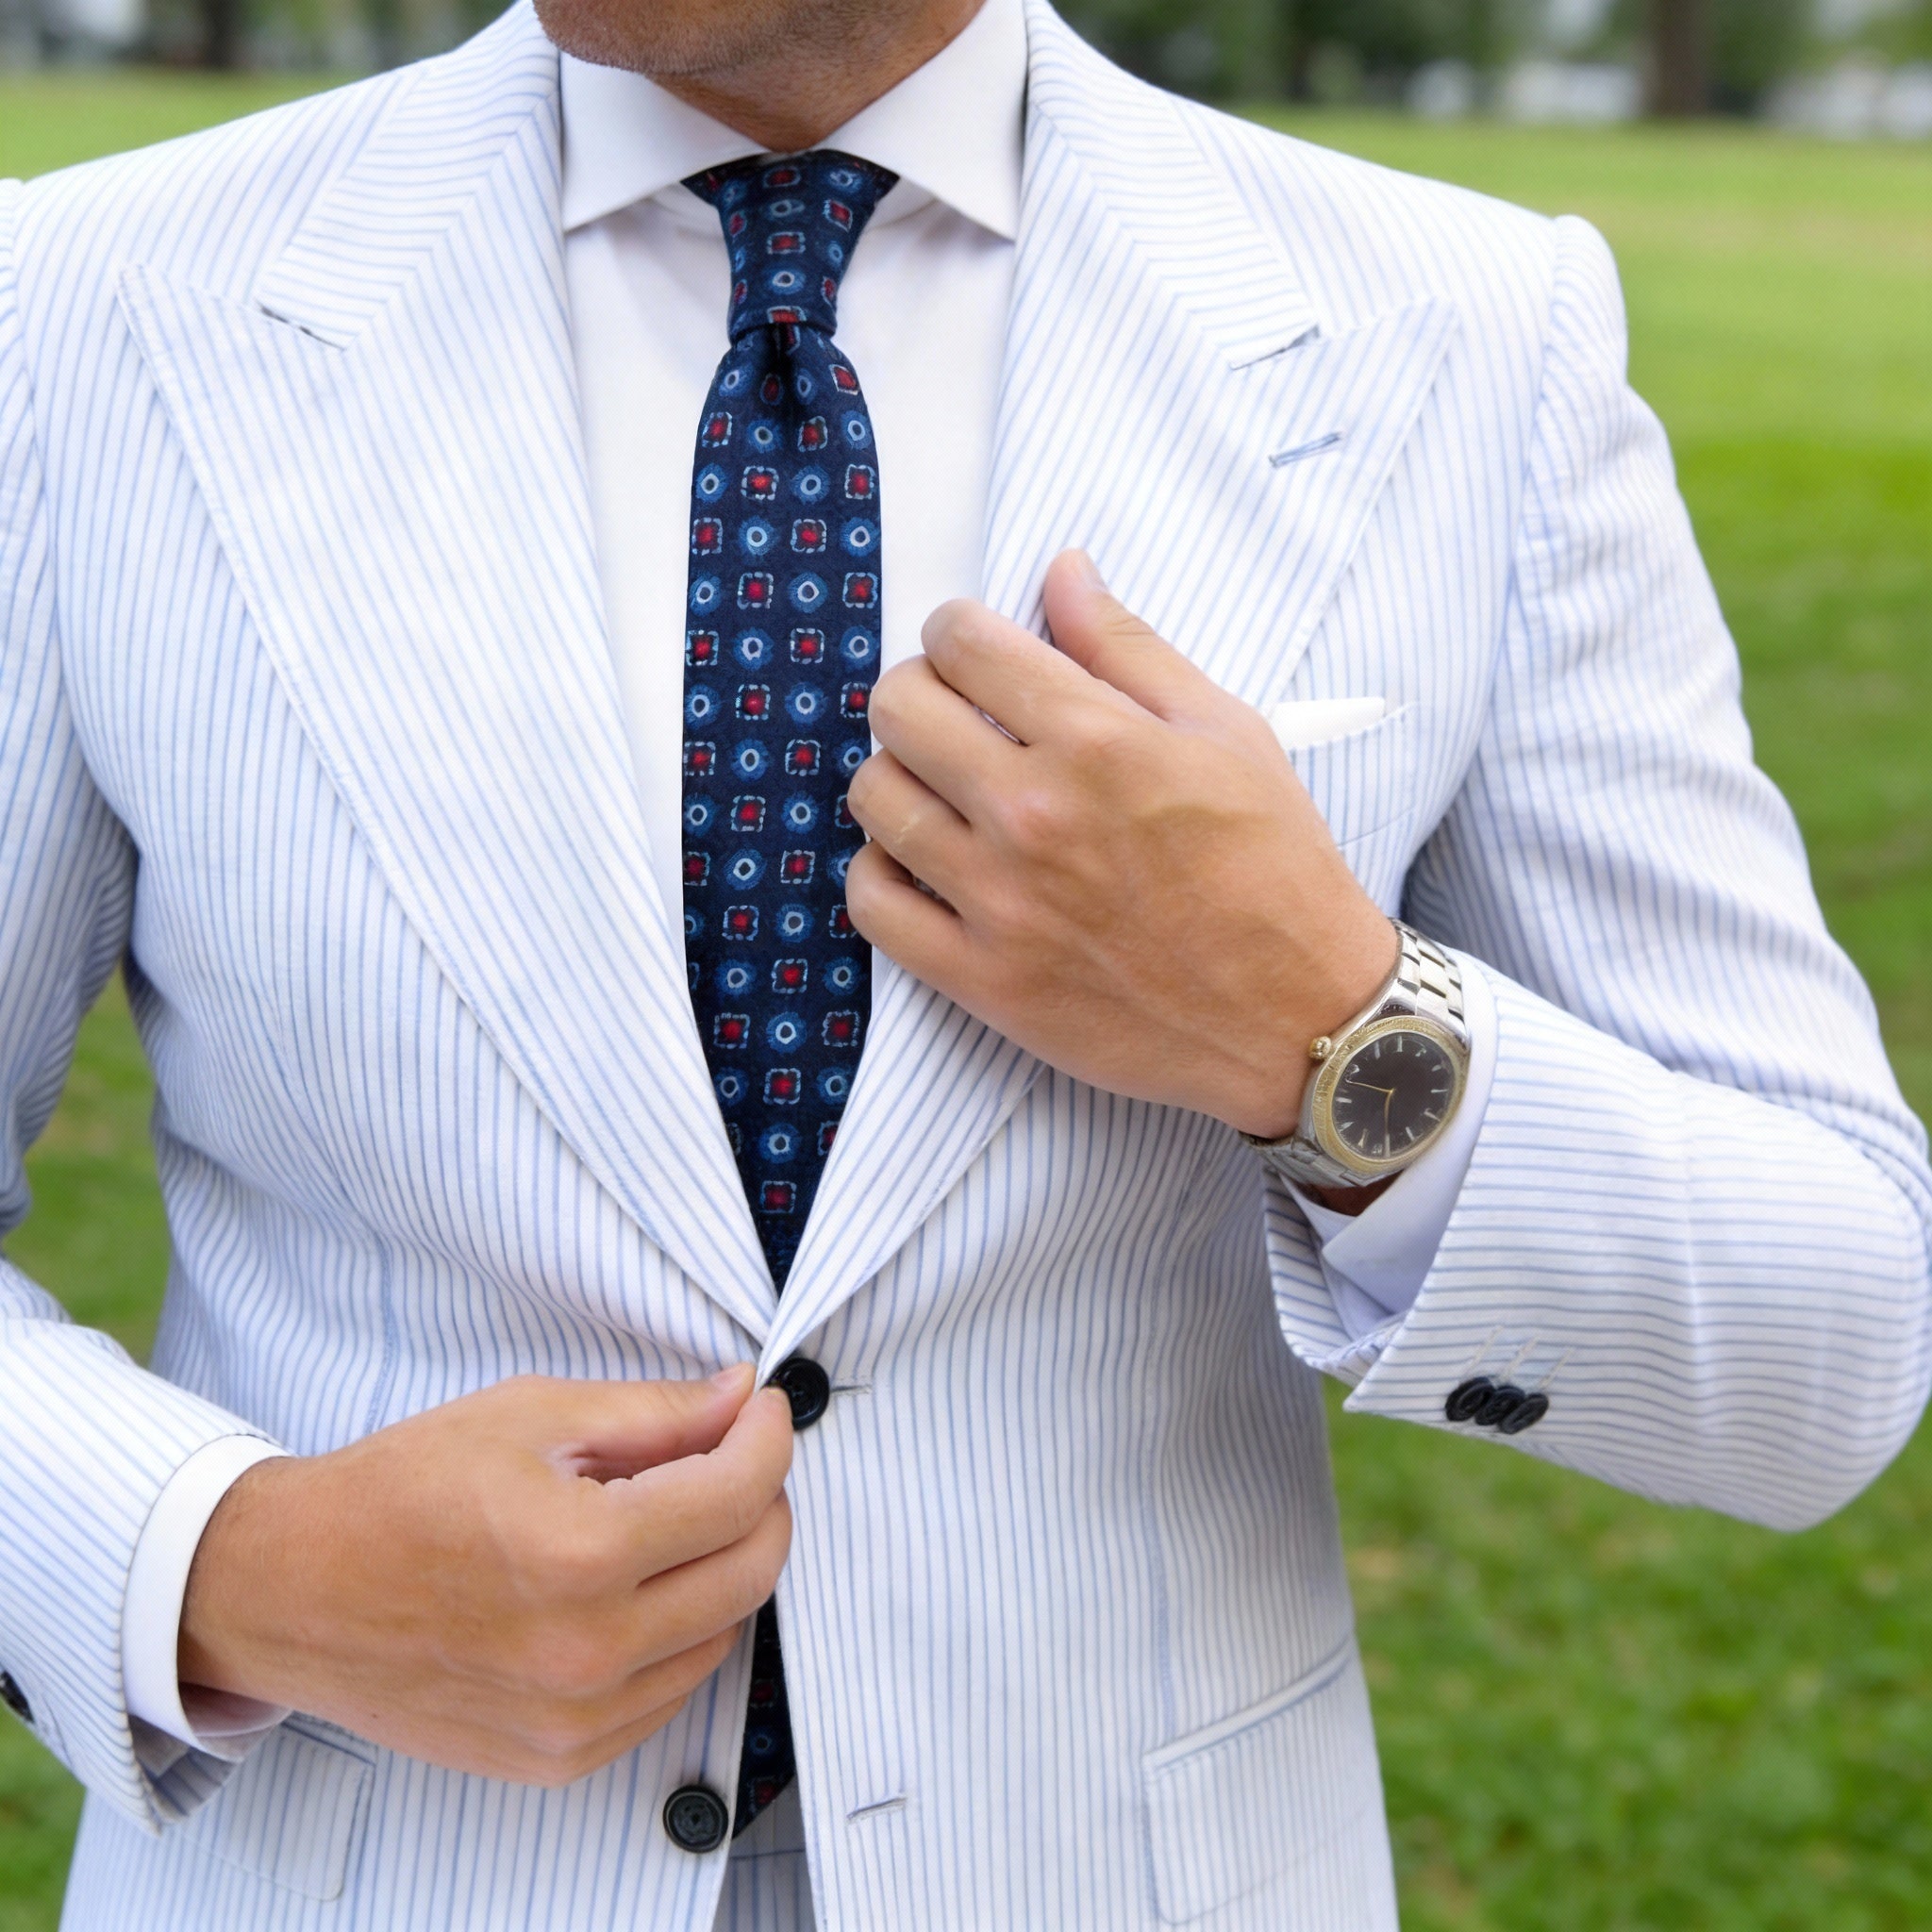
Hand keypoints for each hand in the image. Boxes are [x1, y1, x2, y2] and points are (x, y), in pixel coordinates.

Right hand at [179, 1366, 792, 1787]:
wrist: (295, 1591)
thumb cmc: (402, 1490)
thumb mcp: (530, 1414)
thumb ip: (653, 1412)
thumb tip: (743, 1398)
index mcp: (578, 1554)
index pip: (737, 1494)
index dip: (767, 1436)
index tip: (762, 1408)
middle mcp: (586, 1651)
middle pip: (750, 1570)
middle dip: (762, 1498)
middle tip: (734, 1454)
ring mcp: (574, 1719)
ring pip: (722, 1632)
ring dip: (722, 1566)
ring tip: (671, 1517)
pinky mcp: (559, 1758)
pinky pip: (671, 1691)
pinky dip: (680, 1631)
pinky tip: (637, 1585)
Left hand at [845, 550, 1395, 1140]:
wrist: (1299, 1016)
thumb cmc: (1274, 870)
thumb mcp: (1227, 732)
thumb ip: (1130, 647)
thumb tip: (1063, 571)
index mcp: (1096, 740)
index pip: (961, 643)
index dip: (958, 631)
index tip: (974, 651)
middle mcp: (1034, 814)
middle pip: (899, 709)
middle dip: (919, 693)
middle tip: (955, 717)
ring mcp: (1000, 902)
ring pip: (876, 799)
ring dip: (899, 777)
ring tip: (943, 791)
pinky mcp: (982, 980)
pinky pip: (873, 904)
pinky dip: (883, 873)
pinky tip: (924, 864)